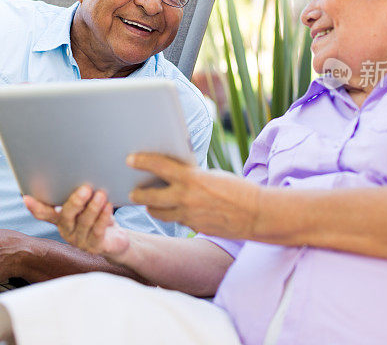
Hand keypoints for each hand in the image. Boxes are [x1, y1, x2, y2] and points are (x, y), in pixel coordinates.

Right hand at [24, 187, 129, 258]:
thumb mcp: (87, 204)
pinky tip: (108, 206)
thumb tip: (79, 170)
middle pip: (66, 216)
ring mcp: (80, 241)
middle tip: (85, 188)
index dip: (35, 207)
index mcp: (60, 219)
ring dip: (93, 207)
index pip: (44, 213)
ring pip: (84, 222)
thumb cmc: (99, 216)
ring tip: (101, 194)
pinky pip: (97, 231)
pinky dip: (102, 217)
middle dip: (75, 202)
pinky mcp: (95, 247)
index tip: (26, 197)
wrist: (117, 239)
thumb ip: (79, 193)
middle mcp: (67, 231)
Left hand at [128, 153, 261, 238]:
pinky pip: (177, 220)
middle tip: (131, 192)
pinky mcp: (195, 227)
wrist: (256, 214)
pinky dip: (174, 215)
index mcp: (192, 178)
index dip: (142, 162)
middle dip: (137, 195)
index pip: (159, 167)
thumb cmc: (237, 189)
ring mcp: (189, 216)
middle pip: (150, 198)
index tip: (130, 159)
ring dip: (152, 208)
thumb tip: (175, 175)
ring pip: (160, 213)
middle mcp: (186, 198)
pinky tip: (175, 210)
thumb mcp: (211, 175)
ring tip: (148, 203)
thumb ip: (192, 176)